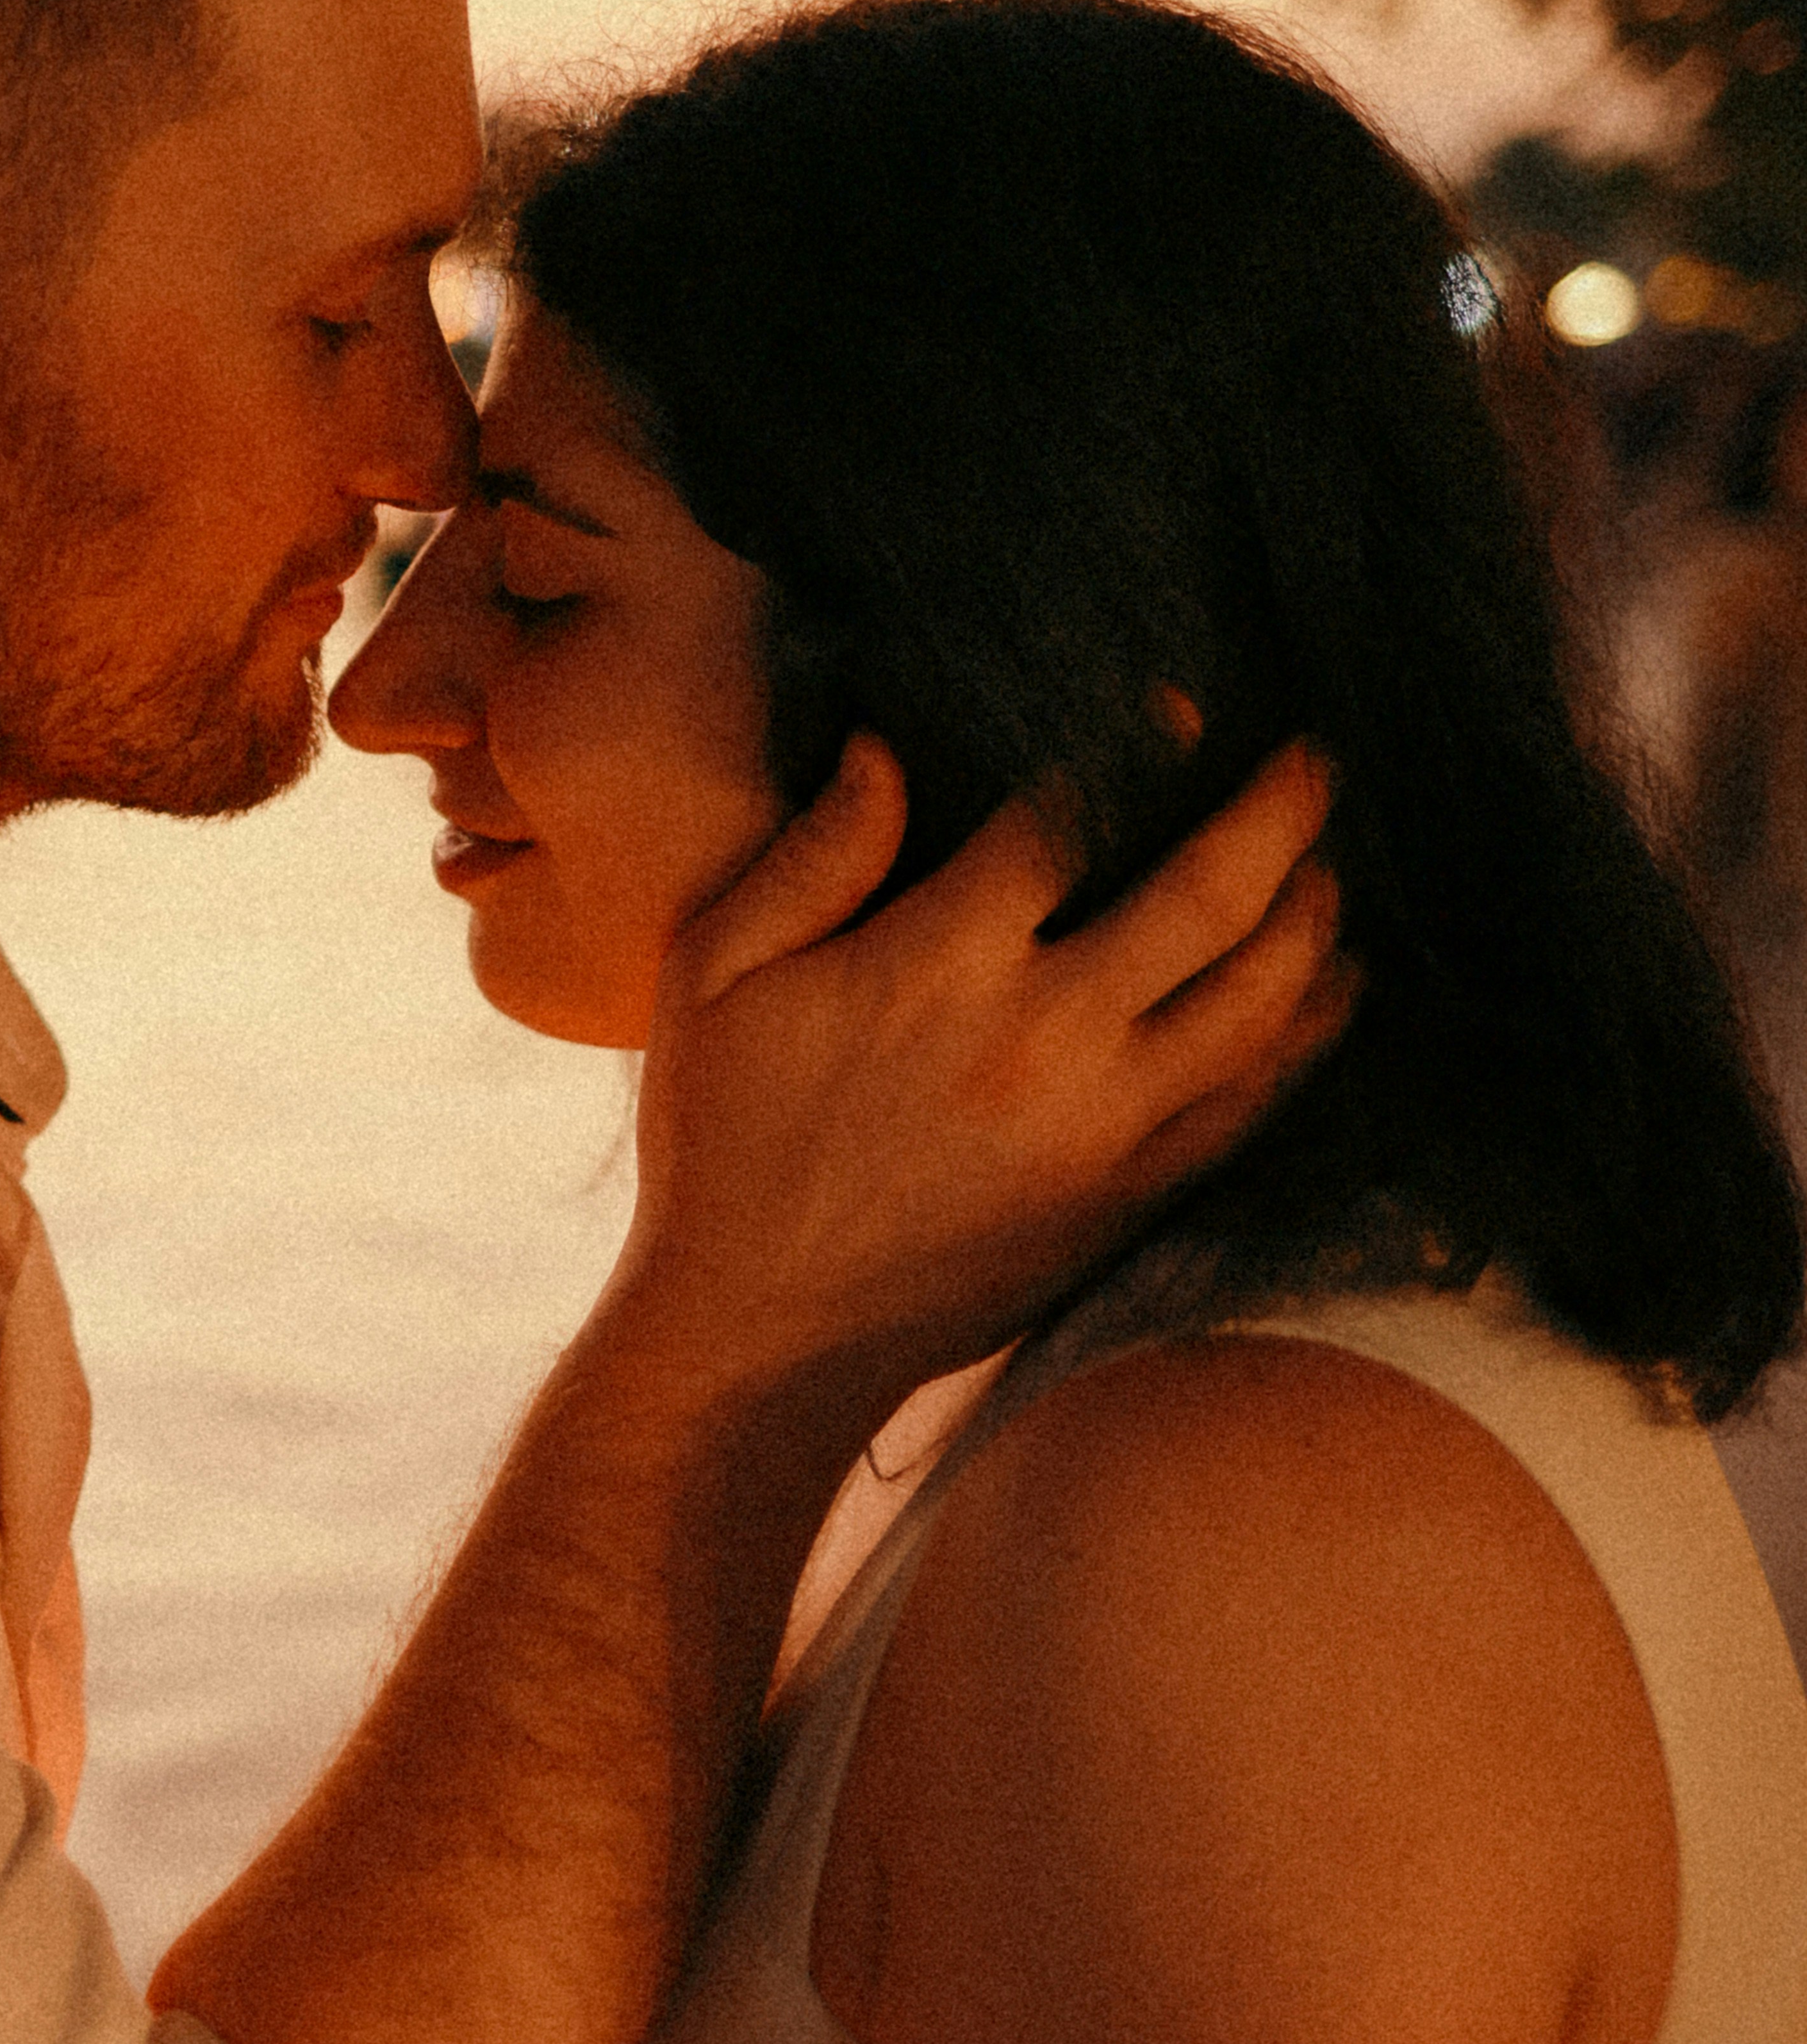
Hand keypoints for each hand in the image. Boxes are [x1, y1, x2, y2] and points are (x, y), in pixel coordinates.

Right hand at [621, 731, 1349, 1405]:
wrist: (758, 1340)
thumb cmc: (722, 1145)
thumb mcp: (712, 975)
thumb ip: (811, 855)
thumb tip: (888, 751)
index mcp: (939, 963)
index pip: (1076, 815)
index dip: (1140, 743)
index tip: (1180, 704)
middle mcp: (1043, 1036)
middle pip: (1212, 892)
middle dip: (1279, 808)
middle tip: (1312, 758)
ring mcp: (1103, 1125)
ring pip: (1263, 997)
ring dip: (1312, 914)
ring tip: (1326, 864)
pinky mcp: (1129, 1199)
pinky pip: (1254, 1101)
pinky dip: (1309, 1034)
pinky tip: (1330, 987)